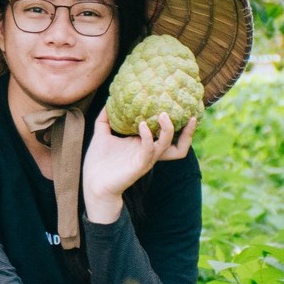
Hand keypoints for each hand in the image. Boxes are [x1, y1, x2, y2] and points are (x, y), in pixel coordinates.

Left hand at [81, 107, 196, 222]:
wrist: (93, 182)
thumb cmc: (99, 161)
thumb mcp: (102, 134)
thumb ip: (106, 118)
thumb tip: (108, 101)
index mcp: (145, 144)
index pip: (168, 134)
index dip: (179, 123)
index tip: (181, 106)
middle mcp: (150, 152)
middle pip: (180, 145)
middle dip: (189, 132)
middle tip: (191, 115)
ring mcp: (146, 159)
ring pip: (168, 145)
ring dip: (168, 129)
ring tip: (163, 114)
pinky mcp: (139, 165)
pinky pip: (149, 150)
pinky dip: (148, 136)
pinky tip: (141, 125)